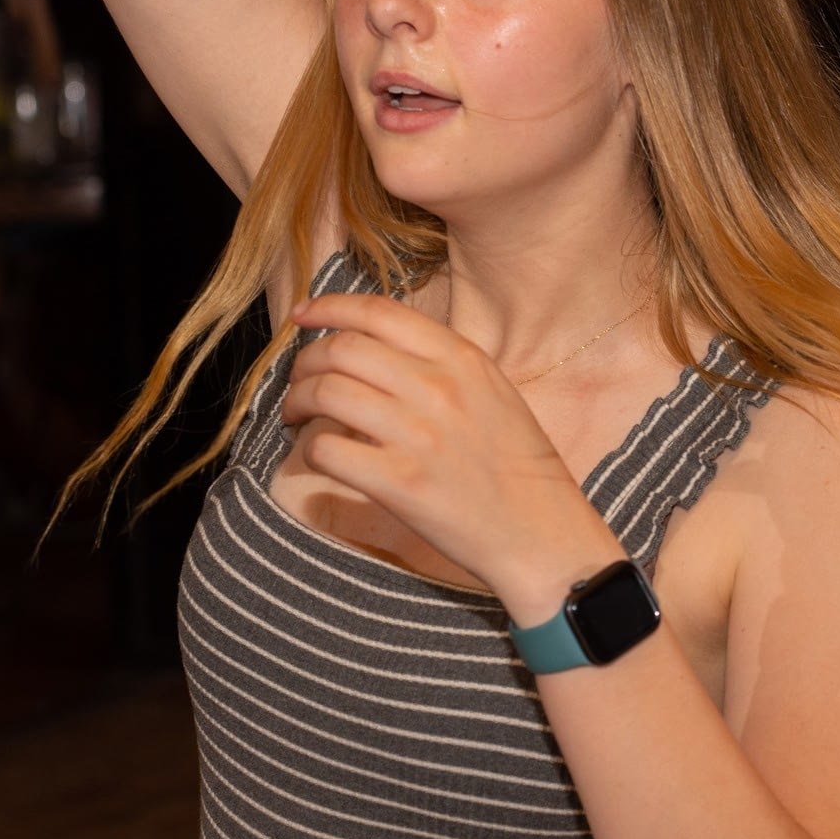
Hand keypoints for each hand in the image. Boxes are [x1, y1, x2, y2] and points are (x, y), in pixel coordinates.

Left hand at [281, 291, 624, 623]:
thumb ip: (440, 361)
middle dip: (304, 362)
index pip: (377, 312)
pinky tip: (321, 457)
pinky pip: (327, 451)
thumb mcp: (493, 390)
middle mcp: (438, 387)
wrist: (542, 531)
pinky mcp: (400, 483)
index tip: (302, 315)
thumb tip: (373, 346)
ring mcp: (417, 435)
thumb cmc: (518, 464)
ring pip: (325, 393)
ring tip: (298, 417)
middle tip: (298, 382)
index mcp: (462, 357)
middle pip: (340, 349)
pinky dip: (311, 450)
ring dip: (297, 402)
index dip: (329, 307)